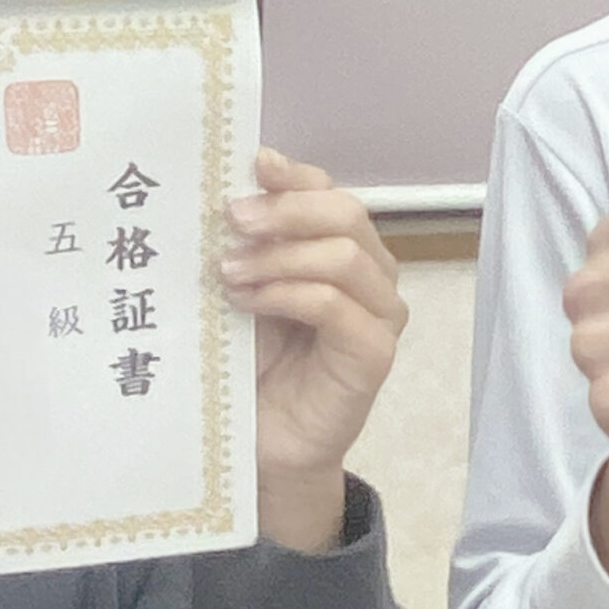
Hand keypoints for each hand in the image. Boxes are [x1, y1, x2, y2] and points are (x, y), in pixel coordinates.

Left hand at [221, 150, 407, 552]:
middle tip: (231, 218)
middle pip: (346, 213)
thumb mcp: (246, 287)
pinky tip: (247, 300)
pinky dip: (286, 293)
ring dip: (278, 256)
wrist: (264, 444)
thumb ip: (250, 241)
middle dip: (285, 209)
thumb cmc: (254, 365)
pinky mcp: (375, 353)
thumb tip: (229, 185)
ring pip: (342, 256)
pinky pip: (335, 305)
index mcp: (344, 249)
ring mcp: (381, 314)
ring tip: (227, 270)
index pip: (330, 193)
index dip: (293, 176)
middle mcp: (372, 275)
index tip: (249, 164)